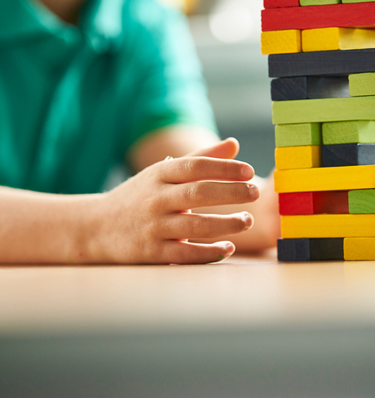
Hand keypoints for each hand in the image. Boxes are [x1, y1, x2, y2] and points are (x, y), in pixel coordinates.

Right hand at [91, 139, 259, 263]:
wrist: (95, 227)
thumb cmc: (138, 197)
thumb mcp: (162, 173)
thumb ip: (201, 158)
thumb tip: (234, 144)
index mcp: (159, 175)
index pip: (195, 166)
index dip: (224, 167)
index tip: (249, 171)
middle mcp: (156, 198)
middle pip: (198, 193)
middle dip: (230, 192)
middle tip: (255, 192)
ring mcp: (153, 226)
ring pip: (195, 225)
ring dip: (226, 224)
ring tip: (247, 220)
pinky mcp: (152, 252)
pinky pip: (185, 253)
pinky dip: (209, 252)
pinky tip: (228, 248)